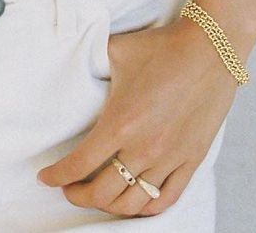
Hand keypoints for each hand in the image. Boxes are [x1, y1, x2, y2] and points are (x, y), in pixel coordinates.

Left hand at [35, 17, 236, 217]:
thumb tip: (72, 61)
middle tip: (68, 187)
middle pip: (102, 193)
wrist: (210, 49)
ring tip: (96, 196)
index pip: (80, 164)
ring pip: (133, 204)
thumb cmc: (162, 47)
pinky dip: (145, 208)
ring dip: (109, 207)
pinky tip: (132, 203)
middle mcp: (144, 148)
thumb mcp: (115, 50)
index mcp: (121, 122)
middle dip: (78, 195)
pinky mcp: (191, 161)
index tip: (45, 178)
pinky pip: (165, 199)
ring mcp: (170, 159)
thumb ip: (91, 61)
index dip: (57, 176)